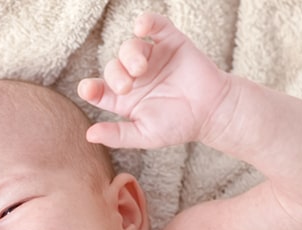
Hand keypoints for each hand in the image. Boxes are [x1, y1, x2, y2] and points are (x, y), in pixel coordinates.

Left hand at [78, 12, 230, 148]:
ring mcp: (151, 57)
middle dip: (116, 75)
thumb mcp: (146, 135)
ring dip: (130, 55)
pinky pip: (154, 25)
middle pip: (113, 67)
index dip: (90, 88)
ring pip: (129, 47)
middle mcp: (133, 76)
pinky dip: (147, 21)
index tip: (88, 89)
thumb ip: (118, 135)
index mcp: (124, 99)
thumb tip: (89, 135)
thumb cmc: (179, 126)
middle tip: (127, 86)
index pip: (99, 90)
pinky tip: (141, 26)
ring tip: (141, 68)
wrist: (213, 112)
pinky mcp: (169, 41)